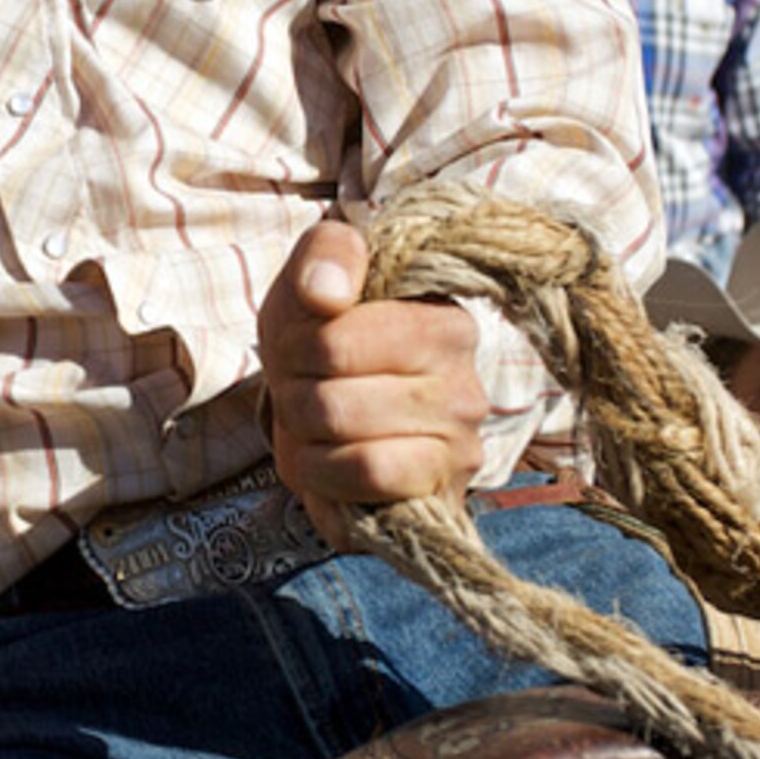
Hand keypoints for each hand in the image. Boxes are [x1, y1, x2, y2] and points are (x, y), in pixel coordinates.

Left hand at [257, 220, 486, 548]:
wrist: (336, 398)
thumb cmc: (327, 331)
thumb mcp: (315, 275)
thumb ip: (325, 256)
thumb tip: (327, 294)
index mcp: (446, 326)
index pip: (333, 345)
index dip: (293, 350)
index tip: (303, 344)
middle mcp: (467, 393)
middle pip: (331, 408)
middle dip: (294, 402)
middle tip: (306, 390)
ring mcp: (460, 453)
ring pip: (352, 459)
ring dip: (307, 448)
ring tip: (318, 427)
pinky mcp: (440, 502)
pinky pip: (364, 503)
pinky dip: (326, 487)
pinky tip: (330, 464)